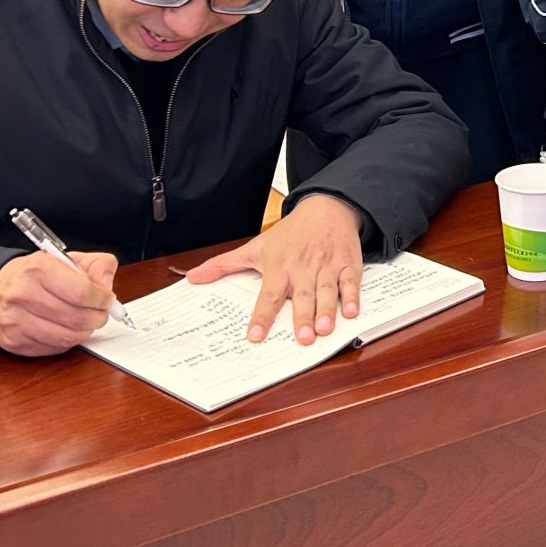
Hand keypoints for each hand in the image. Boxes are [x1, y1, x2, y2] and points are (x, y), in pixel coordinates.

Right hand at [0, 249, 118, 355]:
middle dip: (98, 318)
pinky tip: (66, 329)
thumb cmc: (30, 276)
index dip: (102, 299)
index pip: (83, 291)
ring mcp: (17, 322)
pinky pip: (54, 348)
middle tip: (100, 313)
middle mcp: (24, 295)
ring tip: (85, 322)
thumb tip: (106, 285)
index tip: (107, 299)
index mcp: (38, 269)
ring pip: (68, 337)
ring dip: (85, 332)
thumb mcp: (62, 258)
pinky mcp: (15, 342)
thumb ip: (94, 264)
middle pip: (78, 317)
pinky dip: (68, 341)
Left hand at [186, 194, 363, 343]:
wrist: (326, 207)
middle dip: (302, 317)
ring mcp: (326, 267)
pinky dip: (352, 296)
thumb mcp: (256, 247)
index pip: (268, 295)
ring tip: (324, 330)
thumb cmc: (290, 234)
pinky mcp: (347, 265)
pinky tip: (351, 312)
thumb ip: (224, 265)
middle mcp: (302, 268)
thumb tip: (193, 277)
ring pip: (326, 291)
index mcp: (279, 267)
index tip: (255, 335)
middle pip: (302, 296)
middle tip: (302, 338)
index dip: (262, 316)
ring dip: (326, 311)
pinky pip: (351, 282)